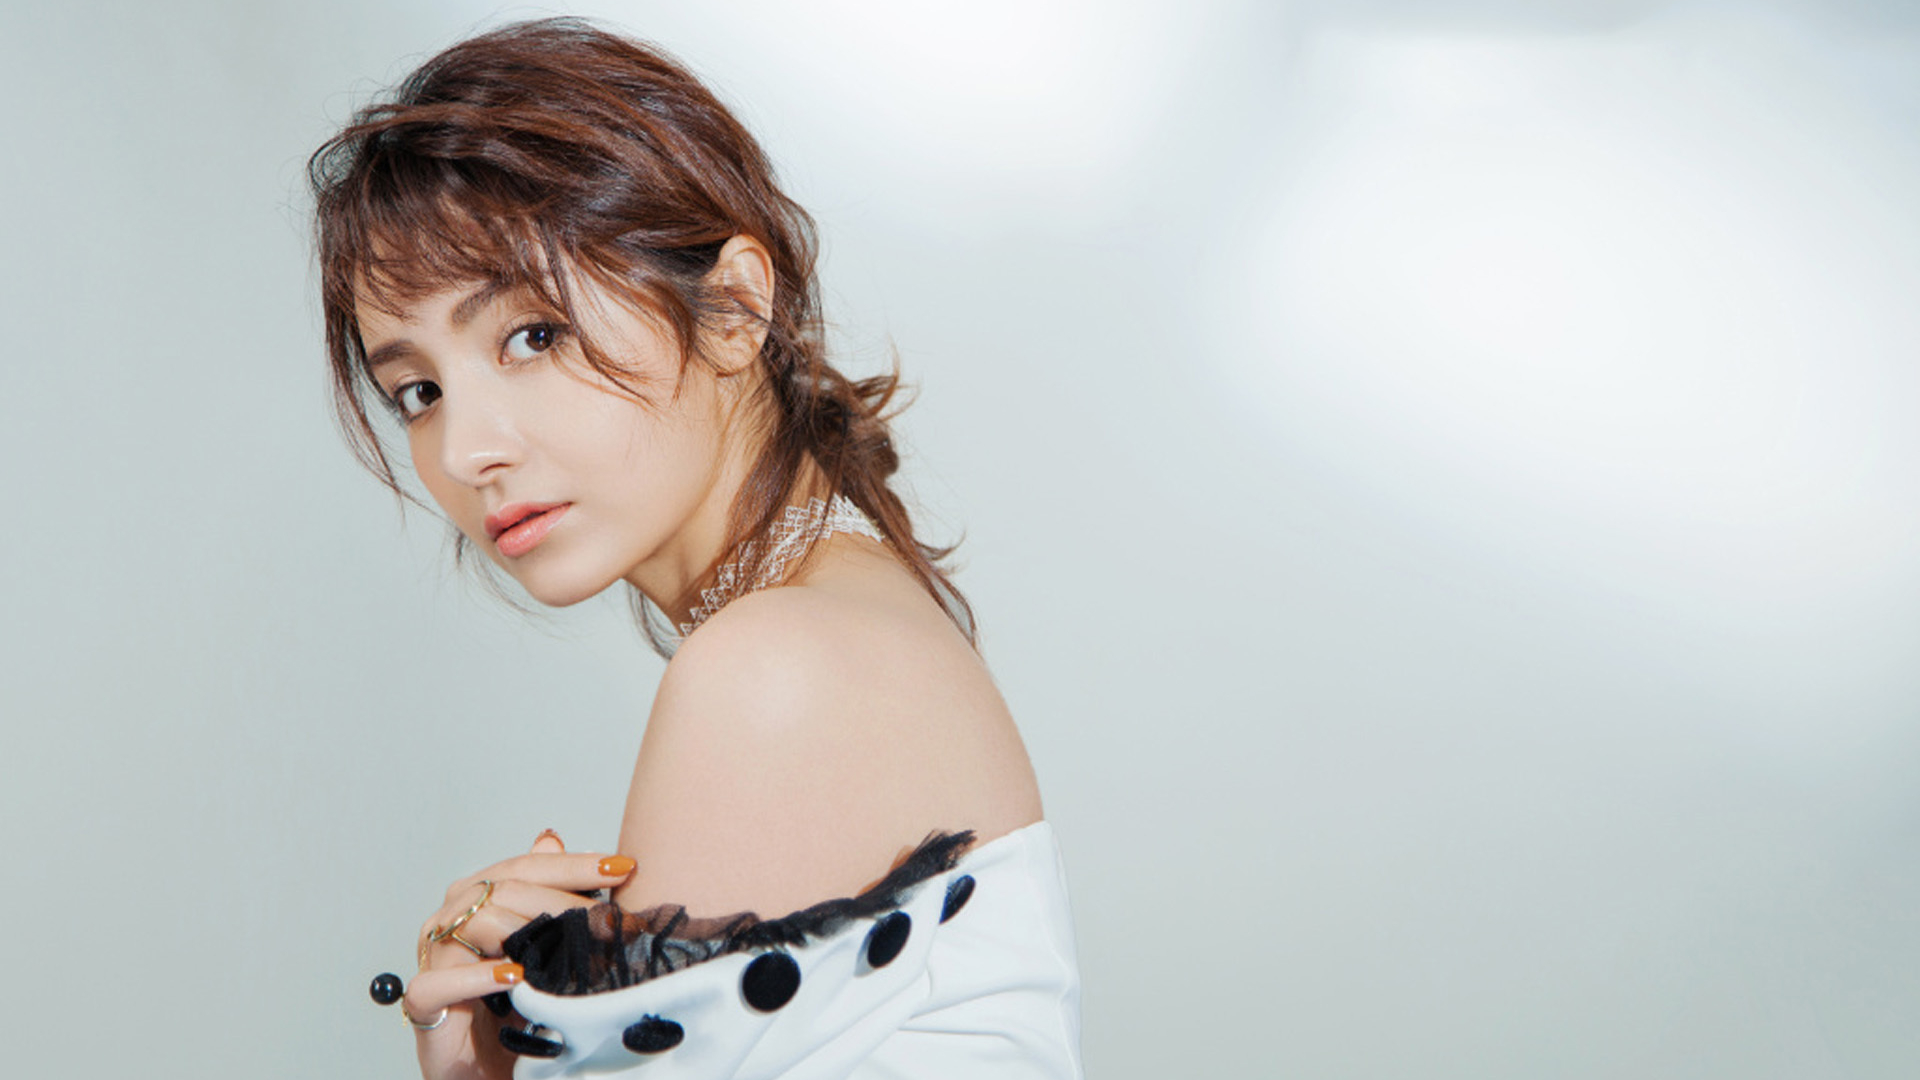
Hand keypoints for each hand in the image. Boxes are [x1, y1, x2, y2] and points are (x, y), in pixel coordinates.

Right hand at [401, 830, 637, 1079]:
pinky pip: (439, 982)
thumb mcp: (544, 950)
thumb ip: (547, 897)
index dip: (576, 865)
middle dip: (565, 902)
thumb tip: (553, 838)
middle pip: (506, 890)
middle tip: (611, 922)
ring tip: (574, 948)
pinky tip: (514, 977)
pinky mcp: (423, 1001)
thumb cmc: (516, 1004)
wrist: (491, 1067)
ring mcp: (434, 958)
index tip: (623, 867)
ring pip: (475, 924)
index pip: (527, 867)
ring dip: (529, 933)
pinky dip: (478, 977)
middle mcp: (451, 919)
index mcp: (478, 898)